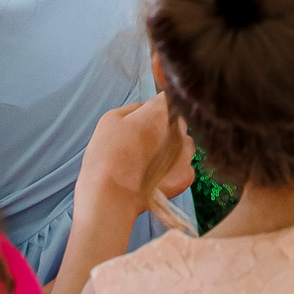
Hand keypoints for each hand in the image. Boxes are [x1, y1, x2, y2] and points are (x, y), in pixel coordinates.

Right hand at [73, 93, 194, 220]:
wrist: (111, 196)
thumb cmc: (106, 155)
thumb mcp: (110, 119)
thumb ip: (134, 108)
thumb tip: (146, 107)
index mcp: (160, 112)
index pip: (169, 98)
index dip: (160, 104)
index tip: (150, 113)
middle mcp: (179, 130)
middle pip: (179, 122)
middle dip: (167, 127)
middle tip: (146, 141)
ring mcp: (186, 153)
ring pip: (185, 144)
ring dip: (173, 147)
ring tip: (151, 161)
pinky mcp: (187, 175)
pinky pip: (185, 166)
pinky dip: (175, 169)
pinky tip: (157, 176)